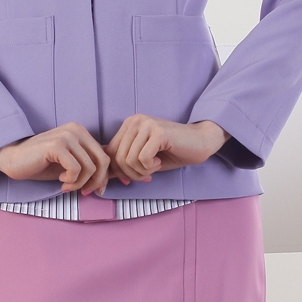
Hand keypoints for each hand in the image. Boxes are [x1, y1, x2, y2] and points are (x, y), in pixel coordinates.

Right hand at [0, 124, 110, 187]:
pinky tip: (60, 181)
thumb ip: (88, 165)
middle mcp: (76, 130)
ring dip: (80, 184)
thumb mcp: (70, 164)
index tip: (97, 191)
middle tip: (82, 191)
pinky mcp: (57, 146)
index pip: (105, 156)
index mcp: (81, 132)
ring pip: (90, 168)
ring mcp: (66, 136)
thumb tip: (112, 176)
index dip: (105, 177)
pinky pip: (76, 169)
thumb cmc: (42, 164)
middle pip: (103, 162)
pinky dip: (71, 181)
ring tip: (66, 186)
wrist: (14, 160)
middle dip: (95, 182)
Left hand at [109, 115, 225, 175]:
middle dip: (130, 175)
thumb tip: (102, 178)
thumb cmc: (172, 153)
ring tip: (154, 166)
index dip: (115, 173)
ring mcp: (146, 124)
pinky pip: (142, 159)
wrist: (199, 142)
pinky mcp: (157, 132)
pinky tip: (159, 161)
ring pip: (128, 160)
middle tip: (146, 175)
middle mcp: (135, 121)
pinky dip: (150, 168)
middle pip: (117, 159)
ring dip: (141, 172)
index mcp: (129, 125)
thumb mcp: (143, 160)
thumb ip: (123, 164)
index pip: (109, 153)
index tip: (127, 180)